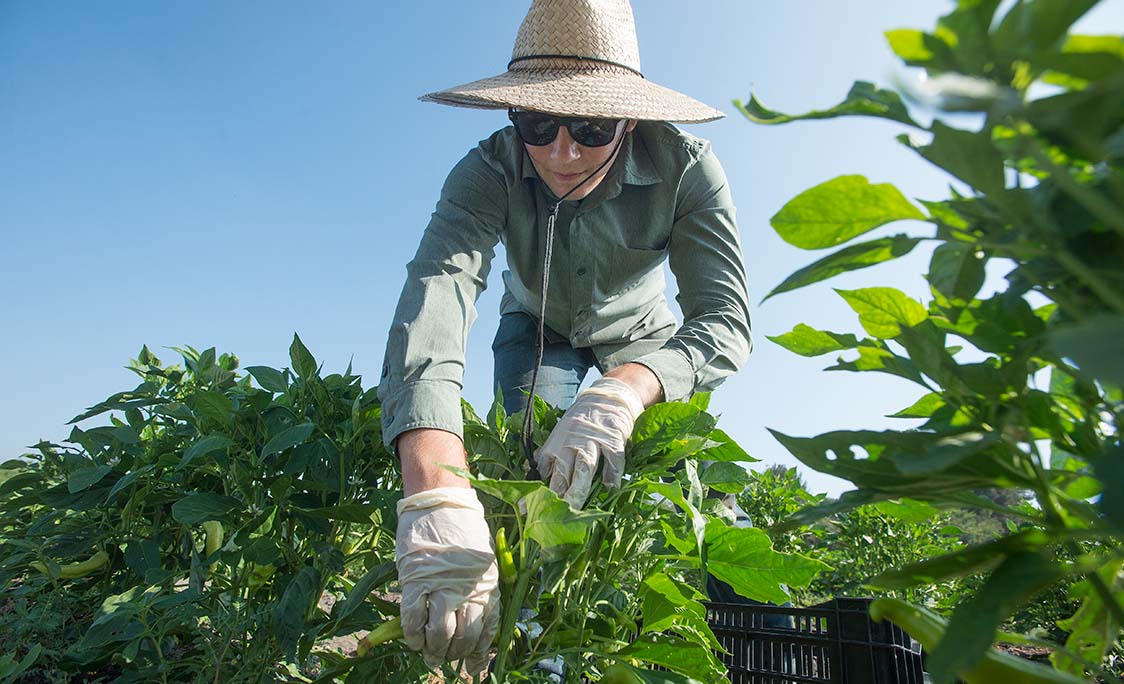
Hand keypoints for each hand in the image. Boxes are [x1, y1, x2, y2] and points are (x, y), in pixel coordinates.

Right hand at [396, 487, 499, 670]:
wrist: (440, 500)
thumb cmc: (462, 527)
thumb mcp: (482, 557)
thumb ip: (479, 587)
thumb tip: (473, 619)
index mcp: (488, 583)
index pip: (487, 629)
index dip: (479, 653)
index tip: (474, 668)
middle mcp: (468, 588)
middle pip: (464, 636)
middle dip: (455, 653)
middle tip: (446, 658)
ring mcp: (441, 585)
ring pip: (439, 632)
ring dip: (434, 649)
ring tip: (430, 654)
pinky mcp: (416, 580)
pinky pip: (413, 618)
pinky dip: (412, 634)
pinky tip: (414, 641)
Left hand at [534, 376, 644, 506]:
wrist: (607, 398)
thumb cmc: (581, 421)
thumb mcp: (559, 435)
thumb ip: (548, 455)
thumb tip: (529, 473)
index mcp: (555, 445)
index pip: (542, 472)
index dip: (534, 492)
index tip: (524, 510)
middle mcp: (570, 443)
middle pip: (562, 474)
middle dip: (555, 498)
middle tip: (549, 518)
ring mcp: (592, 441)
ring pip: (583, 468)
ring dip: (579, 490)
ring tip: (575, 511)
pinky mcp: (613, 439)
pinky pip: (612, 459)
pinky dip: (612, 474)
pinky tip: (611, 489)